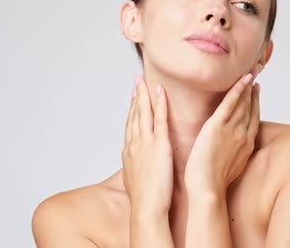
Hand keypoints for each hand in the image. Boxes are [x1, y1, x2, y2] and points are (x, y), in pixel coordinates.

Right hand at [121, 76, 172, 216]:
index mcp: (129, 153)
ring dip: (143, 94)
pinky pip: (160, 119)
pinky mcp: (159, 145)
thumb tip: (141, 169)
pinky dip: (159, 103)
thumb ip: (139, 170)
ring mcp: (145, 143)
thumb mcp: (137, 182)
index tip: (132, 98)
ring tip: (143, 80)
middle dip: (134, 97)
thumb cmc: (145, 201)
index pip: (130, 126)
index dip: (130, 111)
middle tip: (135, 81)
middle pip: (133, 115)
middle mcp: (134, 144)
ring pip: (143, 113)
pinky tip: (160, 91)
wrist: (146, 209)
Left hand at [184, 70, 260, 195]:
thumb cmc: (212, 182)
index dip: (256, 103)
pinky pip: (230, 103)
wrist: (207, 188)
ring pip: (242, 103)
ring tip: (250, 72)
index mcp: (246, 145)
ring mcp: (232, 130)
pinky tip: (243, 79)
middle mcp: (243, 135)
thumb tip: (229, 148)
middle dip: (253, 91)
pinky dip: (237, 89)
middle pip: (250, 108)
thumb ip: (232, 153)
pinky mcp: (218, 126)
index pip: (253, 118)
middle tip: (256, 75)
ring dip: (247, 86)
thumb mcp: (230, 166)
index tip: (256, 91)